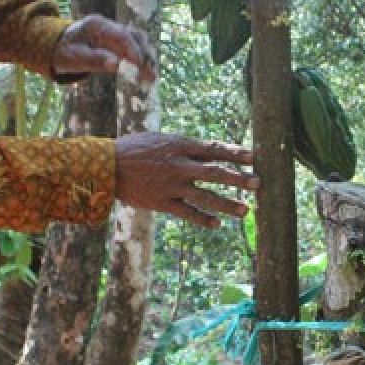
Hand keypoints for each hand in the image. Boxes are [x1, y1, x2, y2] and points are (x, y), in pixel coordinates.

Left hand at [53, 14, 156, 82]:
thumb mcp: (74, 57)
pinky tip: (146, 72)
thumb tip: (116, 65)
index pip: (121, 35)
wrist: (58, 46)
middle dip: (144, 56)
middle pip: (134, 36)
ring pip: (138, 40)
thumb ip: (94, 59)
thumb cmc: (64, 51)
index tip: (140, 66)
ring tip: (151, 77)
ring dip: (147, 57)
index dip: (133, 50)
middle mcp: (109, 24)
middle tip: (151, 77)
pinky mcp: (118, 40)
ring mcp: (115, 31)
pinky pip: (135, 46)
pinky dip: (142, 58)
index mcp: (96, 24)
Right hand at [114, 133, 257, 227]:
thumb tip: (209, 152)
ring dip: (227, 204)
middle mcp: (179, 165)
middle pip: (215, 173)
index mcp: (179, 145)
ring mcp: (171, 186)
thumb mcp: (161, 140)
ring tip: (245, 210)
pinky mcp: (162, 203)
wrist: (105, 166)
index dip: (236, 153)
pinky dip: (203, 220)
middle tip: (259, 183)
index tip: (255, 157)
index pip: (214, 149)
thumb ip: (184, 147)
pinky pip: (187, 213)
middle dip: (239, 179)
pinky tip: (217, 225)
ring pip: (205, 197)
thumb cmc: (133, 148)